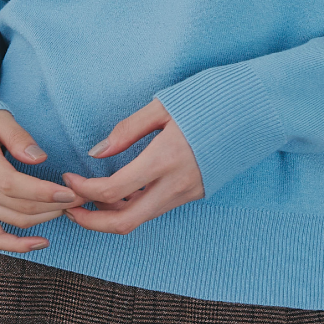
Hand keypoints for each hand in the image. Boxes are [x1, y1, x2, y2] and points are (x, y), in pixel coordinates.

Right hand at [0, 109, 79, 252]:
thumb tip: (39, 158)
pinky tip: (43, 242)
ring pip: (14, 221)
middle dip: (54, 204)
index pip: (11, 184)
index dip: (42, 191)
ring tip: (69, 207)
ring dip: (46, 217)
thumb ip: (18, 136)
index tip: (69, 192)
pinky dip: (19, 246)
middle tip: (81, 197)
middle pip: (18, 205)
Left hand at [62, 98, 202, 235]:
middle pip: (123, 223)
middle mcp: (175, 184)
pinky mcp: (194, 194)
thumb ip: (128, 130)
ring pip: (140, 219)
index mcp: (164, 158)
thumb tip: (96, 152)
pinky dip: (131, 207)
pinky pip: (155, 208)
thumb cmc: (209, 101)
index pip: (112, 191)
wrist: (255, 112)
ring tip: (89, 197)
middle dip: (90, 221)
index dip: (83, 190)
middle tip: (68, 208)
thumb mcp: (164, 106)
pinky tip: (119, 192)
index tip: (68, 178)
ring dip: (110, 215)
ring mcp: (187, 193)